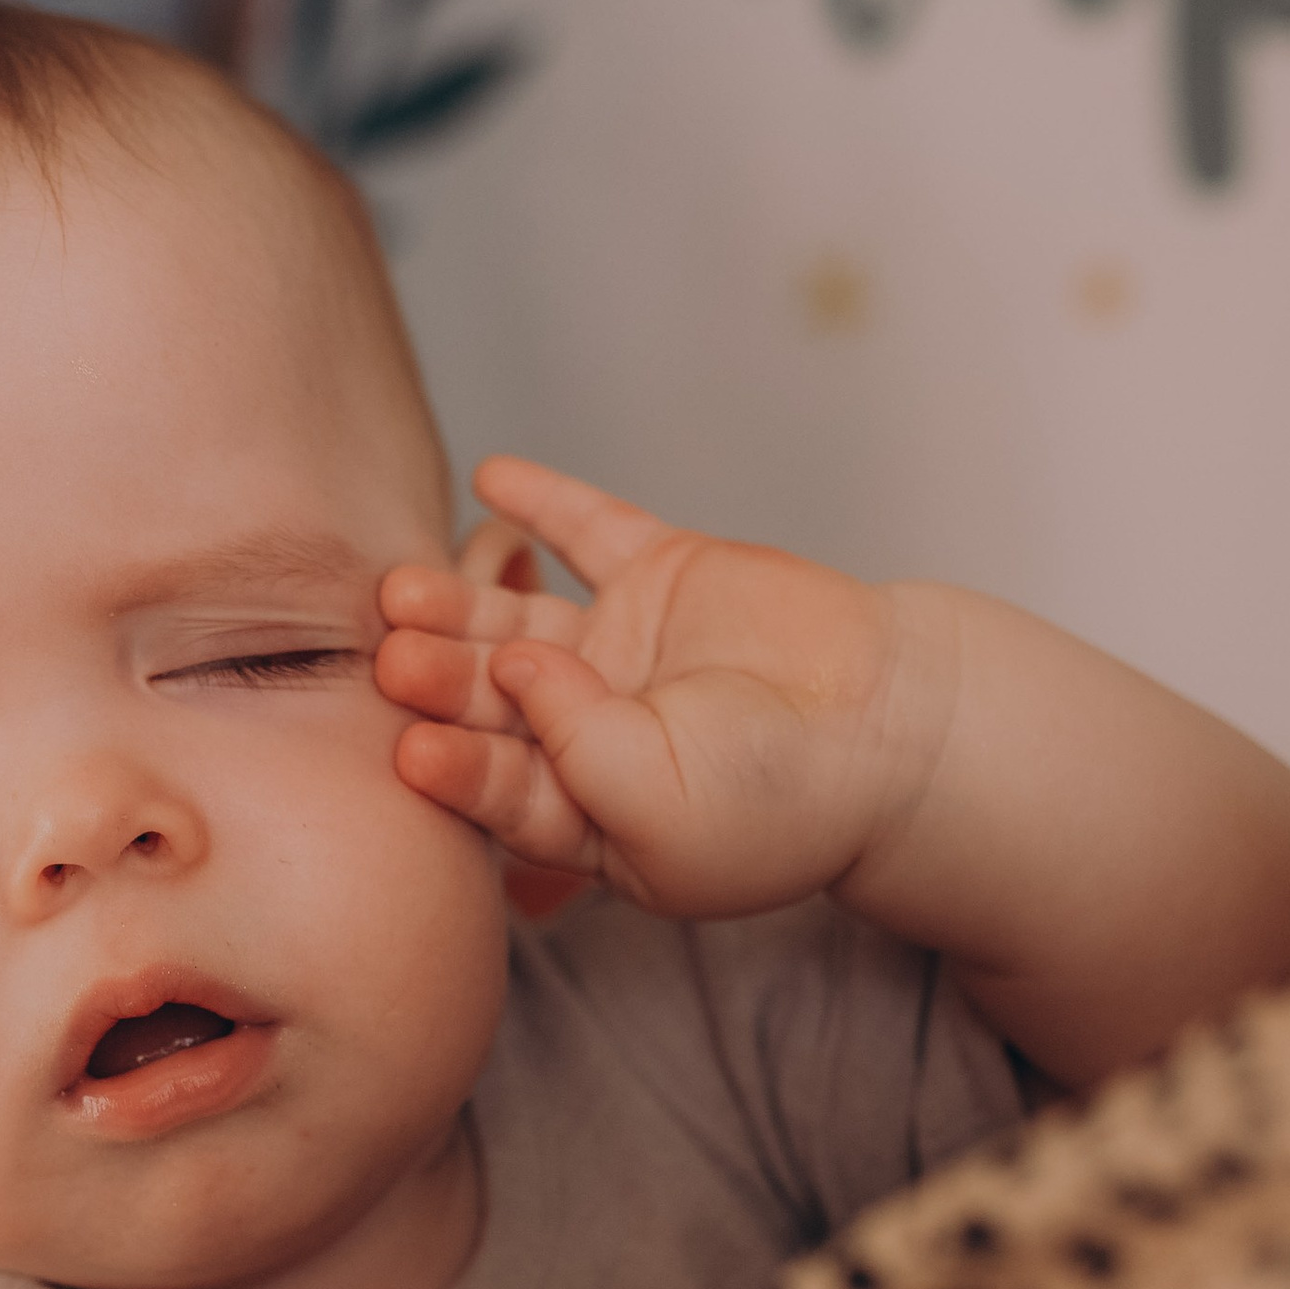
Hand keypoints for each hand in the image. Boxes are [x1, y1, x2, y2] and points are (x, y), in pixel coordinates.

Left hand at [378, 454, 946, 923]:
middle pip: (491, 704)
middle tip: (392, 658)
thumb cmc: (786, 800)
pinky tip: (491, 475)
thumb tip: (517, 667)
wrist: (897, 728)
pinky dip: (541, 500)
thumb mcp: (667, 812)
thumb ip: (581, 752)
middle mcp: (586, 730)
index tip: (410, 752)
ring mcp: (618, 648)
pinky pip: (588, 531)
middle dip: (440, 682)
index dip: (456, 772)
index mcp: (587, 812)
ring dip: (460, 604)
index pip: (502, 790)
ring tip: (403, 589)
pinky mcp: (658, 577)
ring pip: (517, 622)